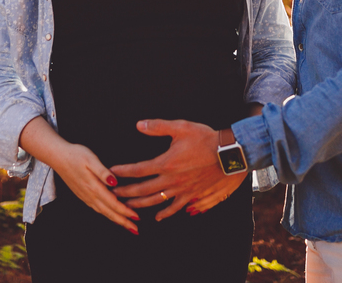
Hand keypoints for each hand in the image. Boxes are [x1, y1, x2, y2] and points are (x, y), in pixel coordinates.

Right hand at [18, 117, 139, 232]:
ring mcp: (85, 196)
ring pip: (103, 212)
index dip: (125, 211)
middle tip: (136, 230)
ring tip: (127, 225)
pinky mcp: (82, 195)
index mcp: (93, 187)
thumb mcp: (90, 159)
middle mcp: (89, 195)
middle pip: (109, 212)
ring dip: (115, 219)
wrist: (57, 157)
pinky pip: (97, 208)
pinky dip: (106, 214)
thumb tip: (114, 182)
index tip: (137, 217)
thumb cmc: (75, 155)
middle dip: (123, 221)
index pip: (113, 203)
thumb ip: (102, 171)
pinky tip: (111, 215)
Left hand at [110, 119, 246, 220]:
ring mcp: (183, 191)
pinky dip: (166, 213)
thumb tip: (138, 125)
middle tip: (113, 194)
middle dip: (126, 193)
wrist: (230, 154)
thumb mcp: (181, 127)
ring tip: (128, 207)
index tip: (111, 173)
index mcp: (166, 163)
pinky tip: (158, 217)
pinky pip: (176, 208)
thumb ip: (158, 126)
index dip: (123, 172)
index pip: (138, 170)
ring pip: (157, 202)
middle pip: (143, 190)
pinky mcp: (194, 196)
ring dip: (141, 205)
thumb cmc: (206, 138)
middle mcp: (172, 180)